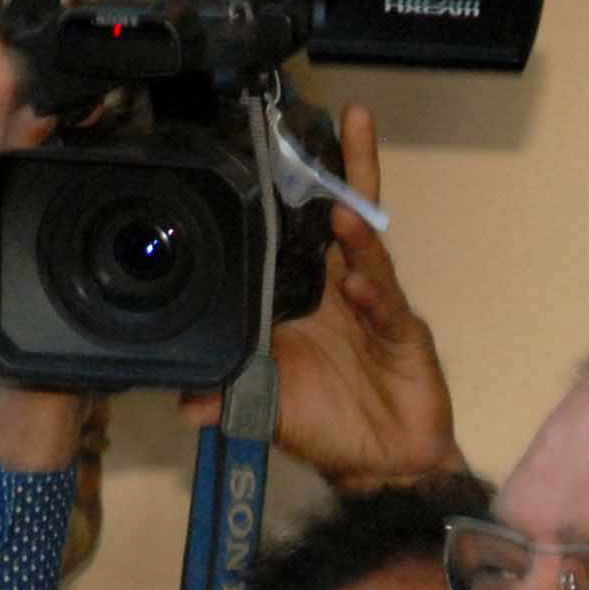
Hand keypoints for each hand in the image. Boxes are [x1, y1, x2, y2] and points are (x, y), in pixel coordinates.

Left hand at [180, 105, 464, 489]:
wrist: (382, 469)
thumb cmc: (328, 428)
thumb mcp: (267, 408)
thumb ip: (229, 396)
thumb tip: (183, 402)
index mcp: (307, 299)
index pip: (299, 234)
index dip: (296, 193)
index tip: (282, 147)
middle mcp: (342, 292)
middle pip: (345, 220)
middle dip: (347, 172)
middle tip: (348, 120)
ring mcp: (377, 309)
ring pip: (371, 252)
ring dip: (358, 226)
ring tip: (342, 206)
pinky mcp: (405, 335)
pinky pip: (389, 308)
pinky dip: (375, 295)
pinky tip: (359, 282)